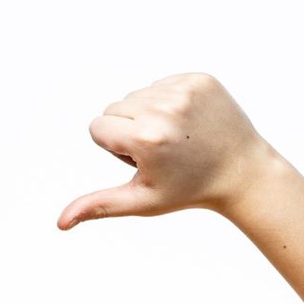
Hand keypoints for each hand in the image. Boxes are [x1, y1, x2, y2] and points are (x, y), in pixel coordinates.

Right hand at [57, 72, 277, 226]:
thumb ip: (99, 206)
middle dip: (129, 129)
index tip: (144, 160)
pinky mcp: (199, 78)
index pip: (97, 127)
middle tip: (163, 150)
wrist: (243, 172)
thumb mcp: (142, 200)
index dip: (115, 149)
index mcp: (145, 137)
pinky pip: (161, 83)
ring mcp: (184, 90)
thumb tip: (60, 224)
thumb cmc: (188, 191)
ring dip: (148, 114)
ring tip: (178, 137)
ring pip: (137, 95)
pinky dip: (169, 101)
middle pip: (114, 108)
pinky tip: (190, 122)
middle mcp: (163, 108)